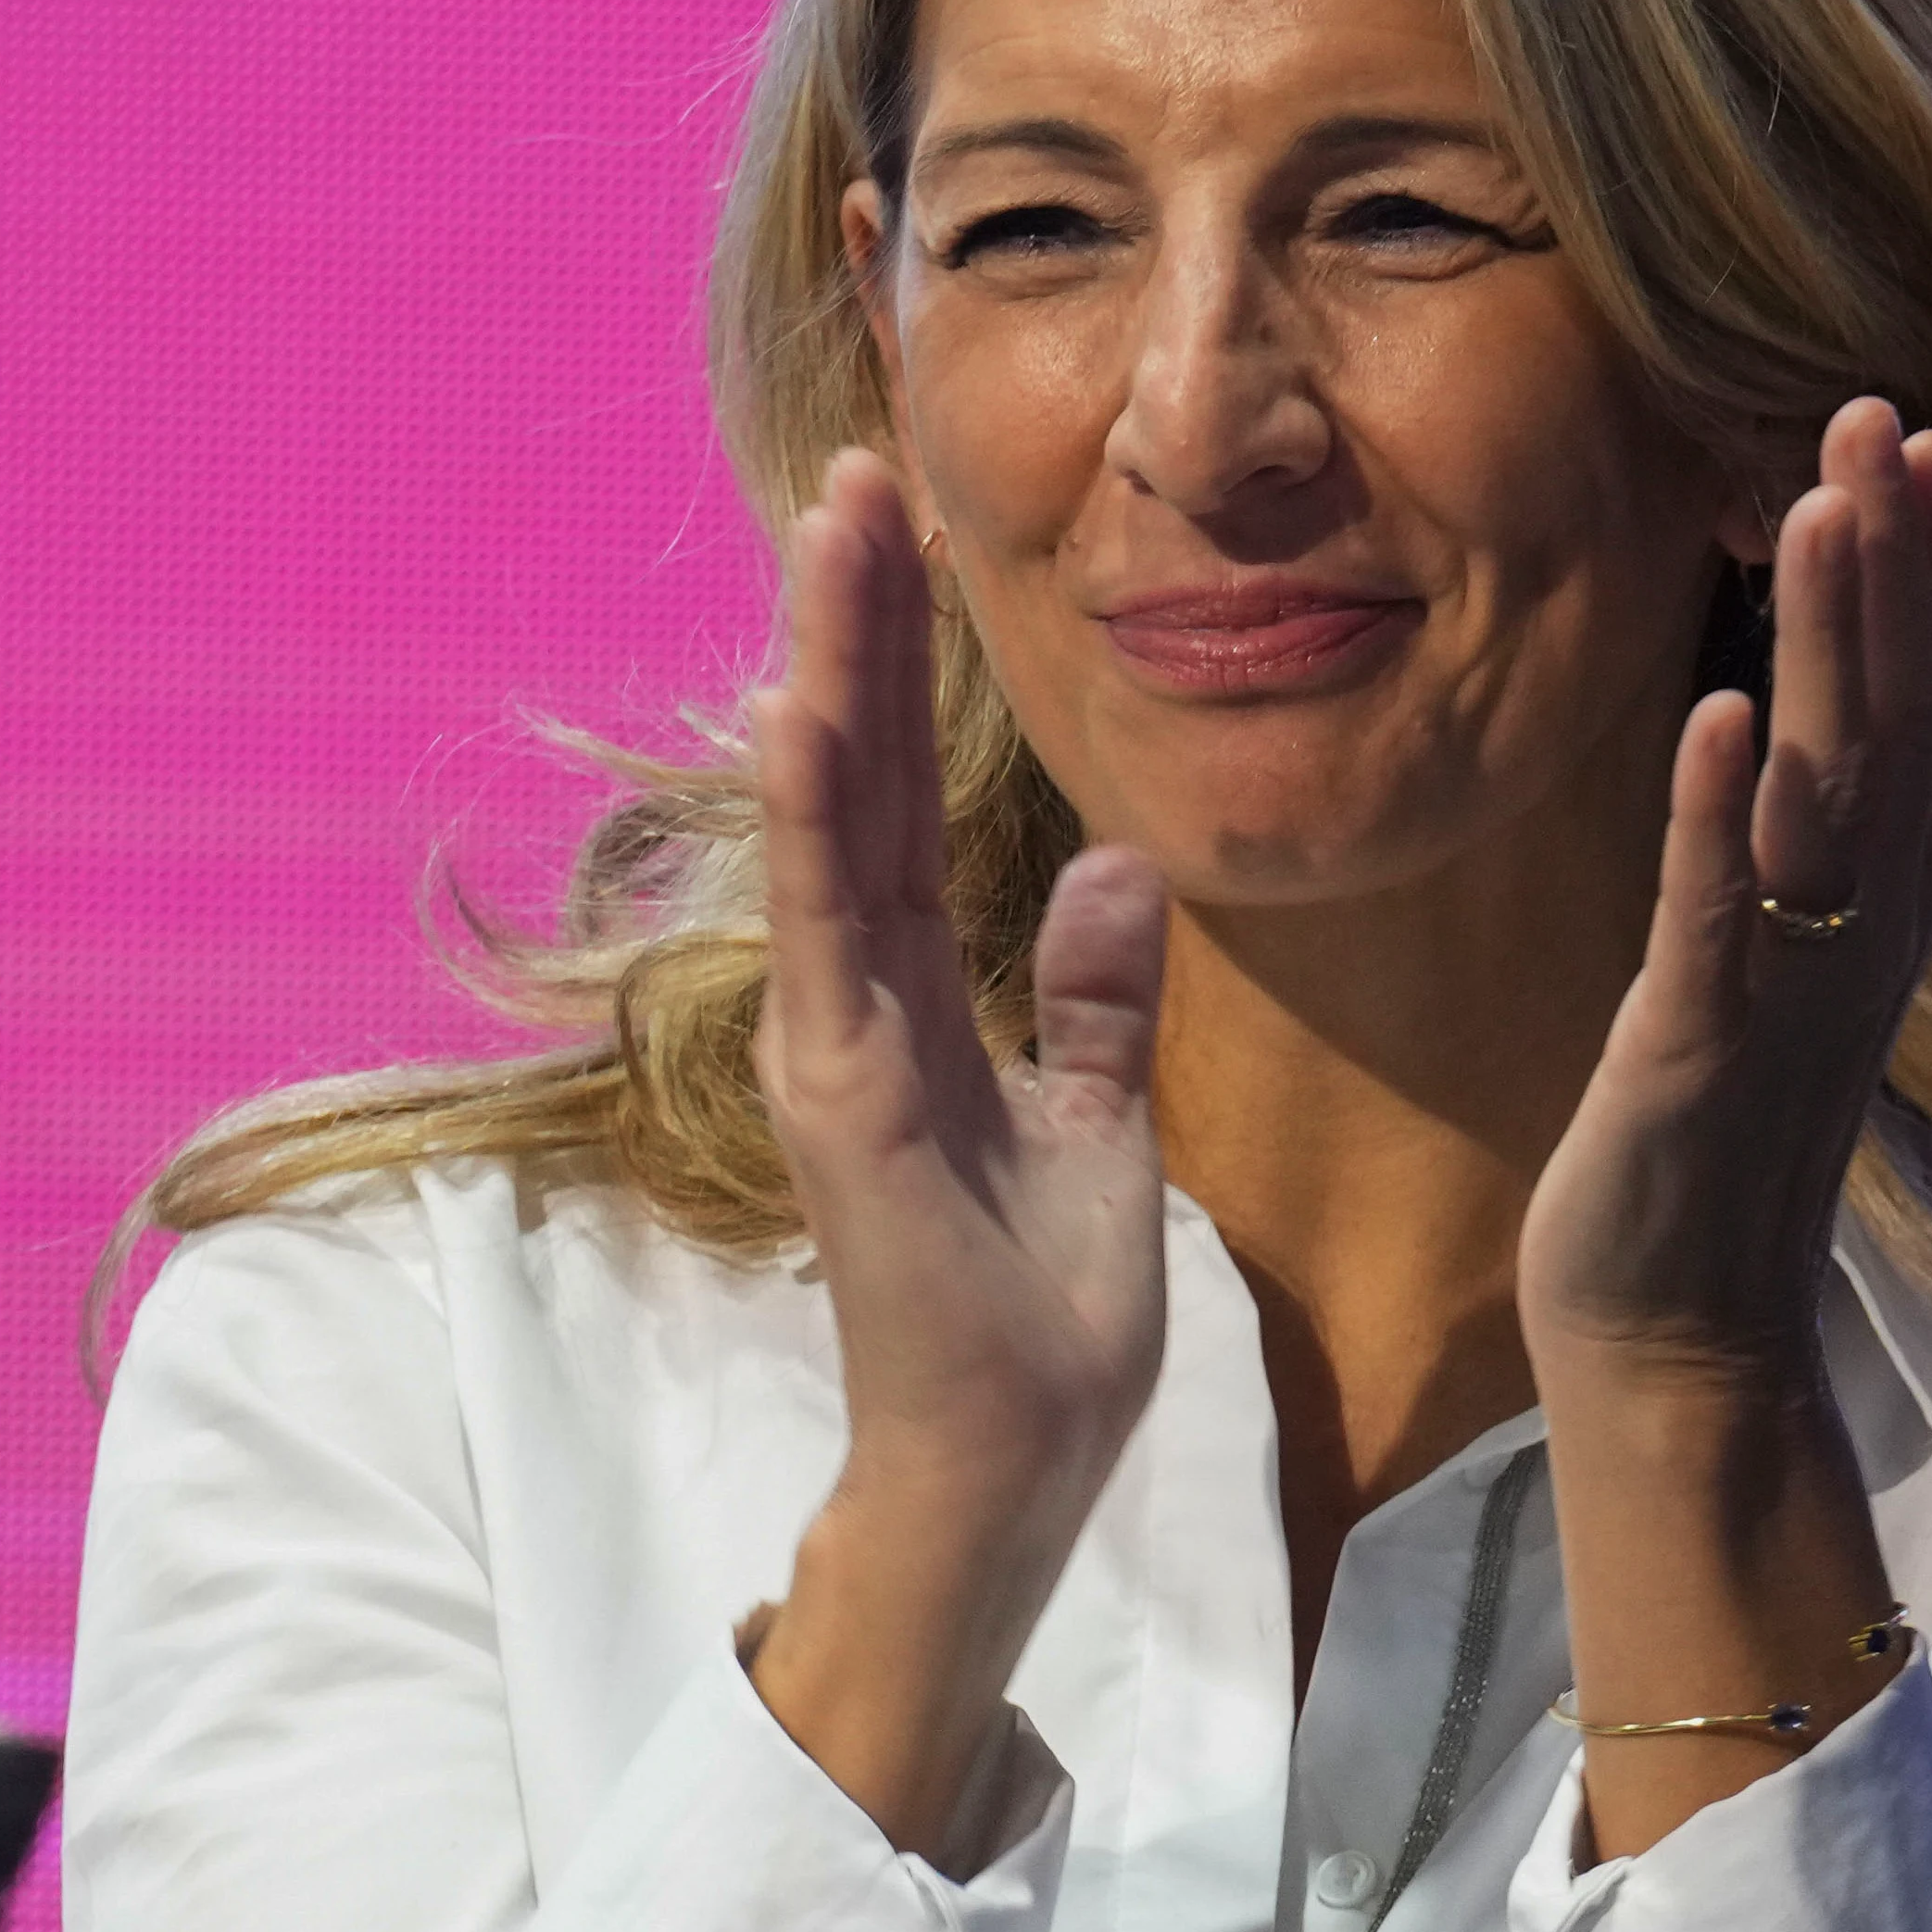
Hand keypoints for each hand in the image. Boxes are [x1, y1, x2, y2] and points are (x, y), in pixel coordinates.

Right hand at [745, 457, 1170, 1841]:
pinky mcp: (843, 1094)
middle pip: (855, 776)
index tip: (907, 535)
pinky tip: (810, 711)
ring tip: (832, 535)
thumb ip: (1098, 999)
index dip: (905, 665)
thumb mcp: (1104, 1125)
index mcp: (915, 998)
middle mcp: (857, 999)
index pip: (905, 798)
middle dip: (855, 623)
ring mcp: (838, 1040)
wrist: (1014, 1460)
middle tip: (855, 472)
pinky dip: (820, 818)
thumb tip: (1121, 866)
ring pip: (828, 822)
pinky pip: (832, 929)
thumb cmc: (1045, 1316)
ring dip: (829, 673)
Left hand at [1521, 399, 1931, 1400]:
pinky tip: (1715, 713)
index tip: (1918, 439)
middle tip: (1878, 414)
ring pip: (1830, 790)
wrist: (1677, 1329)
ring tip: (1812, 507)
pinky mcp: (1703, 1050)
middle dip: (1895, 561)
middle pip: (1910, 717)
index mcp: (1890, 903)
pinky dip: (1719, 811)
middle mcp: (1870, 931)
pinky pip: (1720, 913)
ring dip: (1824, 643)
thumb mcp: (1778, 955)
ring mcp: (1795, 986)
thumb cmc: (1714, 1134)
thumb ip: (1808, 840)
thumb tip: (1800, 715)